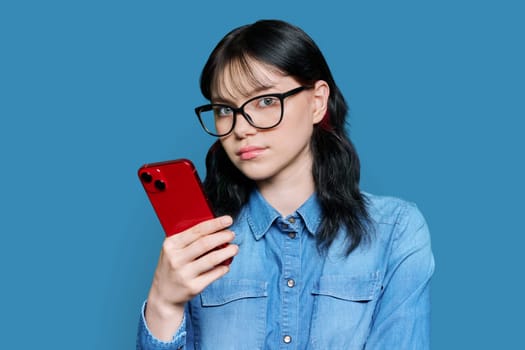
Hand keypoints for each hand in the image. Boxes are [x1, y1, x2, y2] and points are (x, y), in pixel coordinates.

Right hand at [145, 215, 237, 340]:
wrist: (163, 295)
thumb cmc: (172, 267)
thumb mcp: (173, 249)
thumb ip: (188, 238)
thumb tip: (215, 227)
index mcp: (171, 245)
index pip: (197, 230)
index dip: (215, 224)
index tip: (228, 220)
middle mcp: (176, 259)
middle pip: (205, 243)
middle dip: (223, 236)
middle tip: (232, 234)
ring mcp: (184, 274)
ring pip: (212, 259)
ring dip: (227, 252)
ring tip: (234, 248)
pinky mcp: (193, 287)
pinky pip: (214, 274)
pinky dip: (223, 268)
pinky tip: (226, 264)